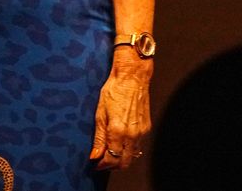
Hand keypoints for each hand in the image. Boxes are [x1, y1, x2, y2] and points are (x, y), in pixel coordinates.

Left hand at [90, 49, 151, 170]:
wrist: (132, 77)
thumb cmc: (114, 90)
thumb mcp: (100, 113)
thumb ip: (98, 137)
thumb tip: (94, 155)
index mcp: (118, 131)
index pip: (112, 158)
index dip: (103, 164)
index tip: (95, 164)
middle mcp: (132, 135)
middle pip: (124, 162)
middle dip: (112, 165)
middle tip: (102, 161)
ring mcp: (141, 132)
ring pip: (132, 155)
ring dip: (121, 158)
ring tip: (109, 152)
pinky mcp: (146, 128)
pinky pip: (138, 145)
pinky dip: (129, 148)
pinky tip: (120, 142)